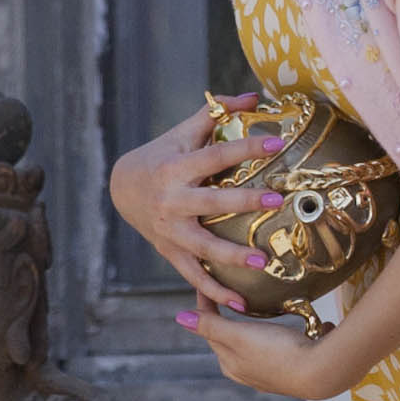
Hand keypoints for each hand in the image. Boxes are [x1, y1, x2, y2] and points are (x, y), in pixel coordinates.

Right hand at [114, 110, 286, 294]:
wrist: (121, 189)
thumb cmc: (161, 156)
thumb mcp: (182, 132)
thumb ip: (216, 113)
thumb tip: (254, 97)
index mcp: (177, 168)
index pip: (216, 156)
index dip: (245, 148)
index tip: (275, 144)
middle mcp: (172, 201)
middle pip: (212, 202)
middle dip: (245, 202)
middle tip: (278, 200)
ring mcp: (170, 231)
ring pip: (203, 246)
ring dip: (232, 256)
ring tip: (262, 261)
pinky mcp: (170, 252)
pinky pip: (194, 275)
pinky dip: (214, 292)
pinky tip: (241, 304)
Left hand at [186, 290, 369, 400]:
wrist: (321, 373)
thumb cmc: (277, 352)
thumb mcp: (239, 336)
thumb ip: (211, 326)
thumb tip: (179, 318)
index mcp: (229, 363)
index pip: (210, 329)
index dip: (206, 304)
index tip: (206, 280)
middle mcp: (247, 371)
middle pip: (231, 337)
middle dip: (229, 315)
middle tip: (228, 290)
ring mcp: (271, 371)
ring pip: (256, 343)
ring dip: (255, 327)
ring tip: (258, 308)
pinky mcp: (293, 367)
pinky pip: (284, 346)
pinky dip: (285, 334)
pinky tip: (299, 323)